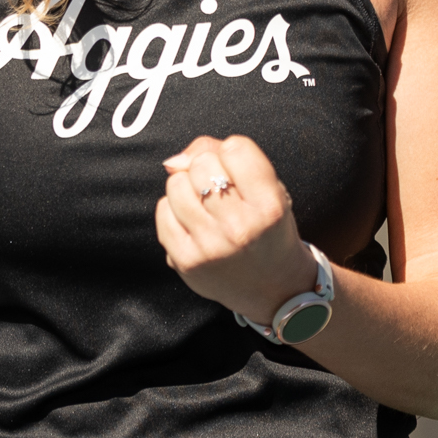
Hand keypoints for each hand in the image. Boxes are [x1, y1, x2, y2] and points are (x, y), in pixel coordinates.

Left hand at [155, 135, 317, 327]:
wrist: (273, 289)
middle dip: (207, 168)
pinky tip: (193, 222)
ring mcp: (210, 247)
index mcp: (269, 207)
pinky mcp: (186, 261)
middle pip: (202, 163)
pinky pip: (163, 211)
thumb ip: (230, 158)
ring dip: (187, 187)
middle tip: (220, 190)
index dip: (232, 153)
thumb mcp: (270, 190)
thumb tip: (175, 160)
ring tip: (205, 205)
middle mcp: (240, 228)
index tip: (238, 171)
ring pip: (176, 184)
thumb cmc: (269, 229)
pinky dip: (174, 210)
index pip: (235, 148)